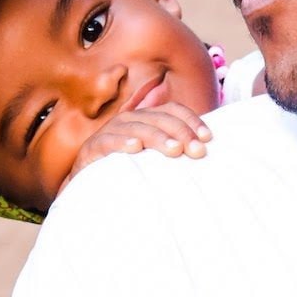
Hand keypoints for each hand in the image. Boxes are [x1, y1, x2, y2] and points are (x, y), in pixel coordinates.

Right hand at [62, 103, 212, 189]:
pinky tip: (135, 148)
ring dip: (158, 138)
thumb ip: (175, 150)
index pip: (173, 110)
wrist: (88, 186)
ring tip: (175, 150)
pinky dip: (122, 142)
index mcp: (146, 118)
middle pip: (159, 118)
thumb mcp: (154, 159)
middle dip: (181, 133)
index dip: (191, 120)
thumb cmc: (128, 171)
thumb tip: (206, 152)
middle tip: (197, 150)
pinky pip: (108, 141)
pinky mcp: (92, 147)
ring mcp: (110, 131)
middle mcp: (130, 120)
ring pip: (138, 128)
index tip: (208, 138)